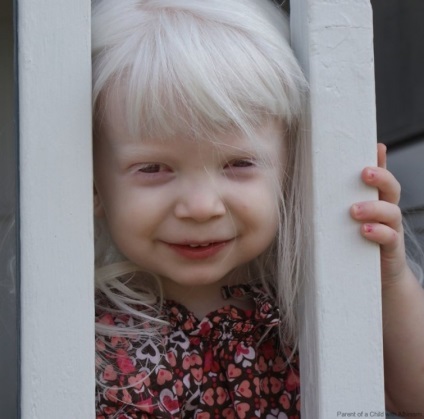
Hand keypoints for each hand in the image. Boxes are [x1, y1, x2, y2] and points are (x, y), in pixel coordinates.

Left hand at [350, 143, 407, 287]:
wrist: (374, 275)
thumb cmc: (354, 242)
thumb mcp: (345, 220)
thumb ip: (337, 203)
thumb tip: (316, 183)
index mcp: (376, 201)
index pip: (381, 177)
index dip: (381, 161)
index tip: (376, 146)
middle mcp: (387, 212)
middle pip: (392, 188)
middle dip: (381, 177)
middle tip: (365, 173)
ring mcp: (391, 230)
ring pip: (392, 212)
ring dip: (374, 208)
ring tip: (354, 210)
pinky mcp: (391, 249)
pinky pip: (391, 237)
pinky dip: (379, 232)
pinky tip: (365, 231)